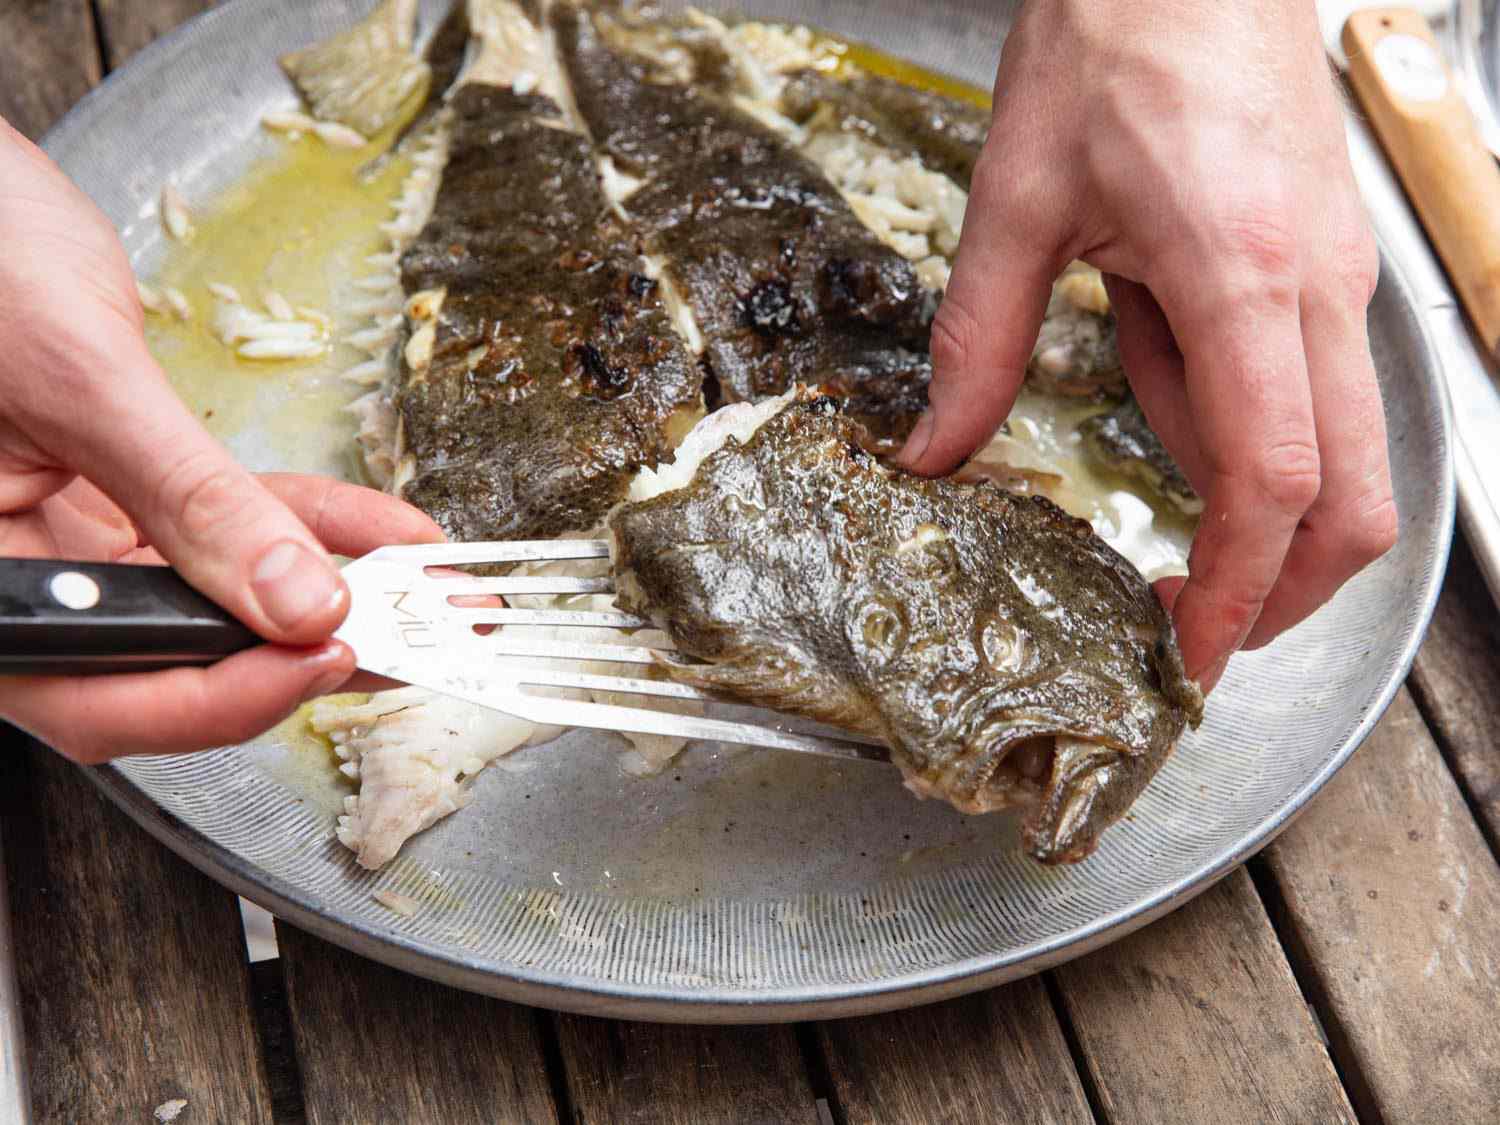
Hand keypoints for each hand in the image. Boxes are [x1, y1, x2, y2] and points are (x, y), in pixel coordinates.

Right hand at [0, 118, 442, 760]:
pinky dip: (307, 525)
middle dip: (306, 651)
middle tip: (415, 640)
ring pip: (219, 598)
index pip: (100, 699)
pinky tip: (386, 531)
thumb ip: (192, 499)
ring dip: (333, 592)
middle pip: (176, 658)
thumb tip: (299, 601)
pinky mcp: (124, 499)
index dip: (223, 700)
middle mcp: (30, 582)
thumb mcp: (85, 384)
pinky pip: (228, 527)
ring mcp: (78, 545)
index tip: (324, 659)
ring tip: (430, 591)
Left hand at [899, 0, 1397, 690]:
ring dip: (1232, 479)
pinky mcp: (1321, 271)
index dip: (1240, 591)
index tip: (1194, 655)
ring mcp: (1334, 284)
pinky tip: (1147, 331)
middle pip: (1353, 500)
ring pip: (1332, 449)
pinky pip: (1297, 387)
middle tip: (1184, 622)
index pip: (1274, 483)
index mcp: (1243, 281)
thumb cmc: (1116, 45)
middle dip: (1282, 588)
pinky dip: (1227, 411)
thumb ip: (975, 345)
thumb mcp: (1014, 202)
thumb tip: (933, 455)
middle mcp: (1318, 295)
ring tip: (1123, 359)